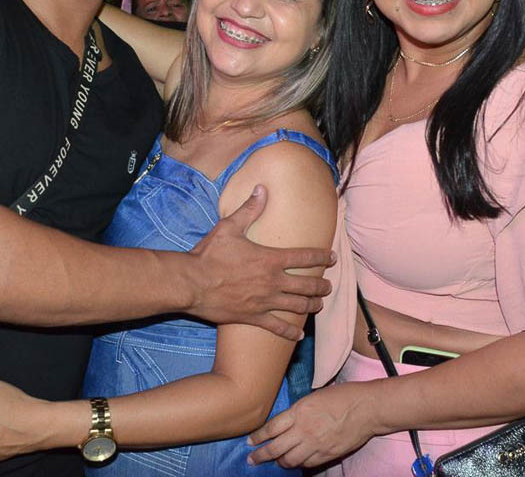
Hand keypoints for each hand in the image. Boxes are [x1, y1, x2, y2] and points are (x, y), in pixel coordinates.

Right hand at [186, 185, 333, 340]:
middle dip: (321, 286)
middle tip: (328, 286)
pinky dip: (289, 332)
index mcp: (270, 259)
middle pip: (307, 285)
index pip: (304, 258)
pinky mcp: (253, 318)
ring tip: (318, 305)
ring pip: (297, 307)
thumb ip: (249, 209)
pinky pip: (277, 328)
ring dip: (311, 306)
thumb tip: (262, 189)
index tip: (332, 258)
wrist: (191, 283)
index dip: (322, 257)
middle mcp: (272, 282)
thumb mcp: (229, 227)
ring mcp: (264, 302)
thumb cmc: (209, 254)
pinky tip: (298, 335)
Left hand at [247, 382, 377, 467]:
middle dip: (260, 455)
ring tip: (274, 461)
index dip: (258, 437)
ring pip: (289, 460)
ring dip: (279, 462)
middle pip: (275, 448)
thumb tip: (286, 421)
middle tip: (252, 459)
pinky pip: (306, 464)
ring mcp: (315, 444)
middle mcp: (304, 430)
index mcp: (299, 411)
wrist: (367, 407)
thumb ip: (298, 411)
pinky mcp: (327, 454)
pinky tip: (294, 463)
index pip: (271, 428)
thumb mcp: (314, 396)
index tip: (249, 442)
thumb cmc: (342, 396)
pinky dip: (298, 464)